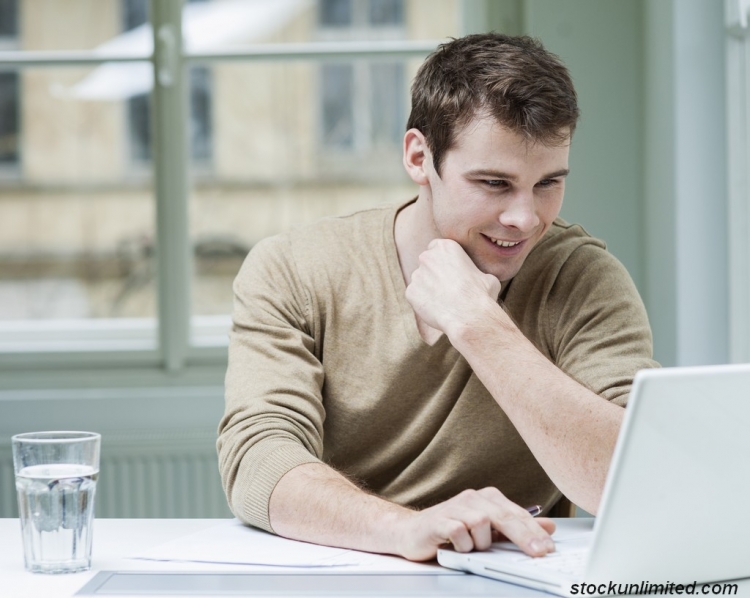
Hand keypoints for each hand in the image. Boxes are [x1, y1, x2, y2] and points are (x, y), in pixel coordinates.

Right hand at [393, 487, 555, 560]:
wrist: (412, 531)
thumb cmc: (451, 530)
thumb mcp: (488, 530)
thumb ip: (516, 527)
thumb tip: (548, 527)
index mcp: (487, 498)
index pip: (516, 513)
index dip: (534, 531)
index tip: (549, 548)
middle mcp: (473, 498)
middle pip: (504, 516)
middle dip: (524, 536)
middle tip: (539, 553)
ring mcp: (456, 507)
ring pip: (482, 524)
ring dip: (481, 543)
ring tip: (470, 547)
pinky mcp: (440, 520)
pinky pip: (459, 533)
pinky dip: (463, 545)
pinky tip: (457, 547)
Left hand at [405, 239, 501, 337]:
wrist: (469, 315)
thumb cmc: (481, 295)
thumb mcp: (487, 277)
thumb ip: (476, 273)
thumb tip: (480, 279)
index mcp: (446, 247)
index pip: (437, 248)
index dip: (443, 260)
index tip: (450, 271)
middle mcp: (427, 257)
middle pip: (426, 263)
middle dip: (433, 273)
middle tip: (446, 287)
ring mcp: (416, 274)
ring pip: (420, 280)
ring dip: (428, 288)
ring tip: (443, 301)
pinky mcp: (410, 292)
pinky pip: (415, 296)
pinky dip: (423, 302)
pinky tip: (436, 309)